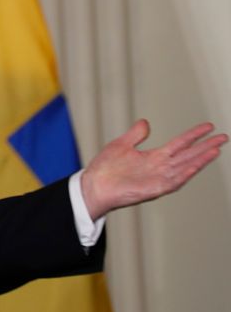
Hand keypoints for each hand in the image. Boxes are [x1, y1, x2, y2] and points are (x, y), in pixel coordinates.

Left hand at [82, 119, 227, 219]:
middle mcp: (160, 168)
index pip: (180, 143)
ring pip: (185, 167)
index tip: (209, 127)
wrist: (93, 185)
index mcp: (153, 157)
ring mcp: (158, 178)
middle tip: (223, 137)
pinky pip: (173, 181)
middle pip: (188, 155)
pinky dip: (184, 173)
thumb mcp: (121, 145)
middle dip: (206, 146)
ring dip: (200, 159)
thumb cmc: (104, 169)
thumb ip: (136, 135)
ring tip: (215, 149)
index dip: (194, 135)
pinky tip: (195, 165)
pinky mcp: (154, 189)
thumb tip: (145, 122)